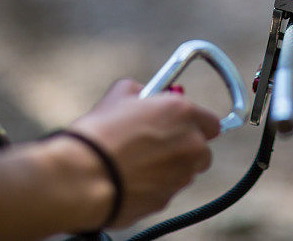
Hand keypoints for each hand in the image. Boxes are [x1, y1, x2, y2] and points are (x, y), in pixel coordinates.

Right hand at [67, 79, 219, 227]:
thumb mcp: (119, 95)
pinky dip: (153, 187)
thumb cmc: (99, 133)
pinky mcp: (166, 200)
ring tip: (136, 163)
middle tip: (158, 146)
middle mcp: (191, 144)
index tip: (181, 127)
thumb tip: (143, 95)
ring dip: (169, 169)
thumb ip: (140, 92)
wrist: (82, 175)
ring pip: (184, 173)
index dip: (195, 125)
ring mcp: (181, 175)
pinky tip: (129, 180)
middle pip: (202, 150)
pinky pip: (165, 191)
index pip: (210, 122)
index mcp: (183, 113)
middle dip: (185, 149)